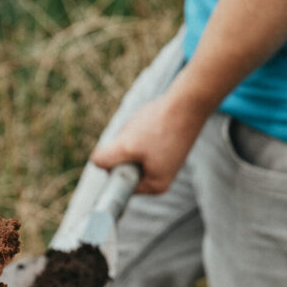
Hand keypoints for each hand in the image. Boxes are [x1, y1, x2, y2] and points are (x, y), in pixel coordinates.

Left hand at [91, 80, 209, 193]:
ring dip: (132, 138)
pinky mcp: (166, 148)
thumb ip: (107, 159)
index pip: (120, 183)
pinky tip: (152, 123)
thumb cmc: (160, 125)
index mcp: (154, 186)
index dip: (114, 165)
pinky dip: (141, 131)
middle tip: (137, 134)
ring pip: (132, 153)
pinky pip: (143, 143)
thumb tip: (96, 163)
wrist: (190, 100)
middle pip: (126, 168)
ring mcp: (164, 163)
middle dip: (124, 150)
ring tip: (147, 127)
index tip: (124, 146)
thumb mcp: (127, 145)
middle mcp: (161, 179)